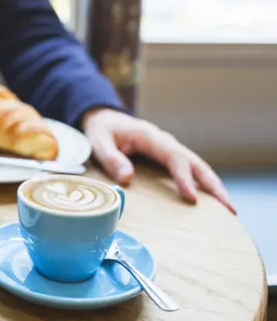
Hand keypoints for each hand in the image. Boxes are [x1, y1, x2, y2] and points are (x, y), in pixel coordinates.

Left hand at [82, 108, 235, 213]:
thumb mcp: (98, 143)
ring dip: (212, 186)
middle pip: (195, 162)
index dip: (184, 177)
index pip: (174, 157)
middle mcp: (165, 142)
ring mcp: (168, 150)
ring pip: (196, 166)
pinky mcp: (167, 157)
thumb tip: (128, 179)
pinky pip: (188, 170)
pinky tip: (210, 201)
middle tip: (229, 208)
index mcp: (150, 137)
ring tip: (228, 209)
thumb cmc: (101, 131)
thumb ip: (111, 159)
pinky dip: (202, 184)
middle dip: (212, 184)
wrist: (103, 118)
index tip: (193, 197)